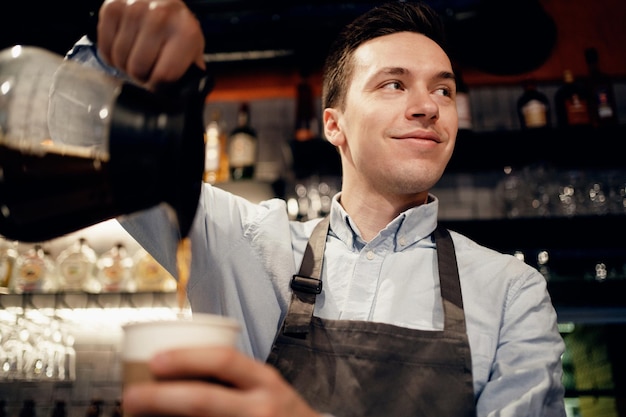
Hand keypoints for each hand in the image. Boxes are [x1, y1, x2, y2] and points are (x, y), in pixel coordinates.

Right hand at [96, 0, 204, 87]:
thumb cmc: (177, 28)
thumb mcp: (192, 49)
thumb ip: (189, 74)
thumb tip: (184, 98)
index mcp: (185, 33)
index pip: (163, 76)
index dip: (158, 87)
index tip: (157, 85)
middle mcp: (160, 18)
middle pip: (138, 69)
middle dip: (141, 77)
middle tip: (146, 70)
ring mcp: (134, 10)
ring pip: (120, 60)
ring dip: (125, 66)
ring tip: (136, 57)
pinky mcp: (112, 7)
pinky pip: (105, 48)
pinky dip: (112, 55)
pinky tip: (124, 49)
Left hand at [122, 346, 322, 416]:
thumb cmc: (280, 411)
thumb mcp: (265, 384)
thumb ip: (232, 375)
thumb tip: (175, 364)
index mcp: (264, 380)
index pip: (224, 361)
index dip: (186, 358)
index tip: (155, 359)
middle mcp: (260, 408)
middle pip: (203, 400)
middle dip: (159, 398)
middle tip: (131, 396)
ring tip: (139, 416)